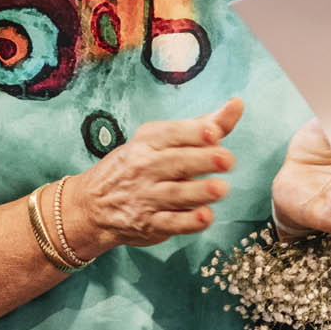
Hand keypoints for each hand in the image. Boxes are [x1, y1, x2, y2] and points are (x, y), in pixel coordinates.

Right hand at [65, 97, 242, 255]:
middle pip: (177, 162)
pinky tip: (206, 217)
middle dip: (203, 160)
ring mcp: (147, 197)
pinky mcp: (151, 224)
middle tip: (227, 160)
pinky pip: (171, 223)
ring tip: (220, 189)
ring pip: (176, 194)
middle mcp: (146, 168)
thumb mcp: (157, 140)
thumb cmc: (136, 165)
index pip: (172, 134)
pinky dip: (189, 222)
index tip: (215, 132)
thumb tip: (236, 105)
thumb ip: (200, 126)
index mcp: (148, 142)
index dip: (194, 132)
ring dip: (199, 191)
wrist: (93, 205)